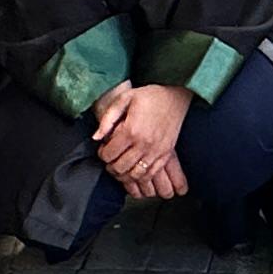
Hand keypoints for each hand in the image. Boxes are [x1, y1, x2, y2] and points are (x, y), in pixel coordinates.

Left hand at [93, 80, 190, 197]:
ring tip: (120, 167)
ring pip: (134, 175)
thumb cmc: (150, 96)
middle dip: (110, 166)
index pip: (109, 154)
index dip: (102, 154)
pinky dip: (140, 177)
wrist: (176, 97)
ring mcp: (156, 151)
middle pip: (120, 167)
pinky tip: (134, 170)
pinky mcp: (165, 155)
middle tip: (109, 160)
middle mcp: (144, 144)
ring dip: (124, 175)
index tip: (103, 149)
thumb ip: (108, 118)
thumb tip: (96, 137)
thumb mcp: (124, 98)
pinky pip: (150, 174)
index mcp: (131, 130)